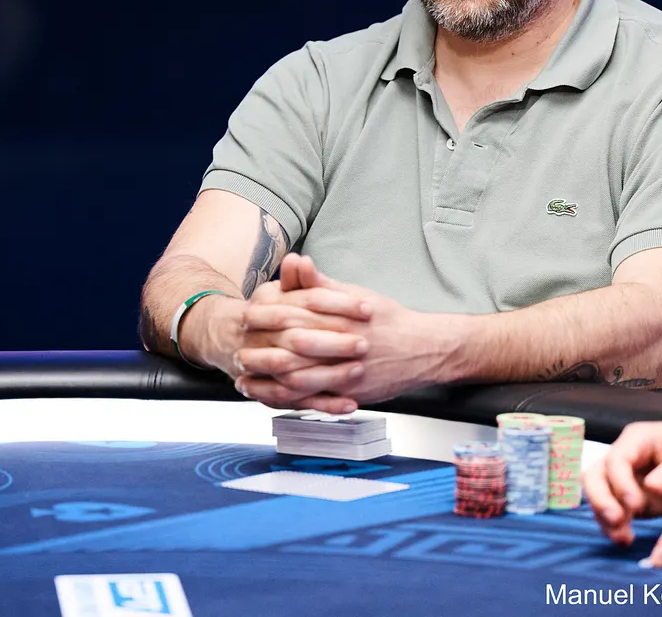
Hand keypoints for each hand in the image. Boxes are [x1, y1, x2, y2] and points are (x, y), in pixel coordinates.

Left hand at [237, 256, 452, 407]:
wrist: (424, 348)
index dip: (268, 318)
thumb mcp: (355, 293)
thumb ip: (320, 283)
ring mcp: (349, 371)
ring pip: (302, 379)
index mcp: (341, 315)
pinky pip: (317, 399)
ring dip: (270, 381)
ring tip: (245, 380)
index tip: (246, 318)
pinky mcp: (353, 392)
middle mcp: (344, 343)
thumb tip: (295, 261)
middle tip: (238, 353)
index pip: (297, 315)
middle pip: (295, 349)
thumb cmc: (388, 318)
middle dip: (263, 352)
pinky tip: (273, 399)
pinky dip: (292, 400)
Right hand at [587, 420, 661, 547]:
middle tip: (617, 521)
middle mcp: (621, 456)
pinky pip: (609, 511)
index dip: (621, 483)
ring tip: (624, 539)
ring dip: (604, 518)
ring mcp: (619, 478)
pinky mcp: (623, 497)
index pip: (616, 459)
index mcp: (637, 440)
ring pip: (596, 495)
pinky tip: (626, 540)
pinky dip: (613, 526)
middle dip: (600, 500)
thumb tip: (652, 488)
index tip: (637, 505)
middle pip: (593, 475)